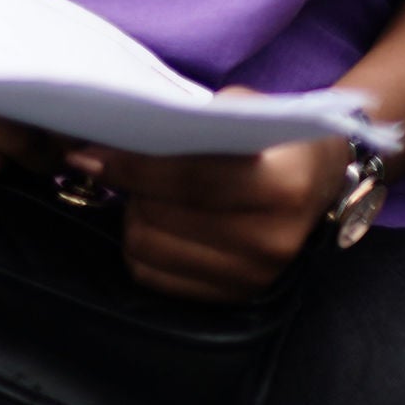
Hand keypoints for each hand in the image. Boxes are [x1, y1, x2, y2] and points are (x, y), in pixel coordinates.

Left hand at [65, 132, 349, 302]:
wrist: (320, 181)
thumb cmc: (273, 137)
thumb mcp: (244, 108)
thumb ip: (191, 119)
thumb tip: (122, 129)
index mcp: (280, 185)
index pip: (186, 178)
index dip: (129, 166)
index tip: (84, 155)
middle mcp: (271, 240)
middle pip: (158, 218)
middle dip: (131, 189)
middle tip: (130, 167)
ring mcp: (254, 276)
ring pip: (147, 249)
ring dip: (136, 217)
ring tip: (153, 195)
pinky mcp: (236, 296)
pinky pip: (154, 277)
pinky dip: (144, 247)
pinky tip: (162, 222)